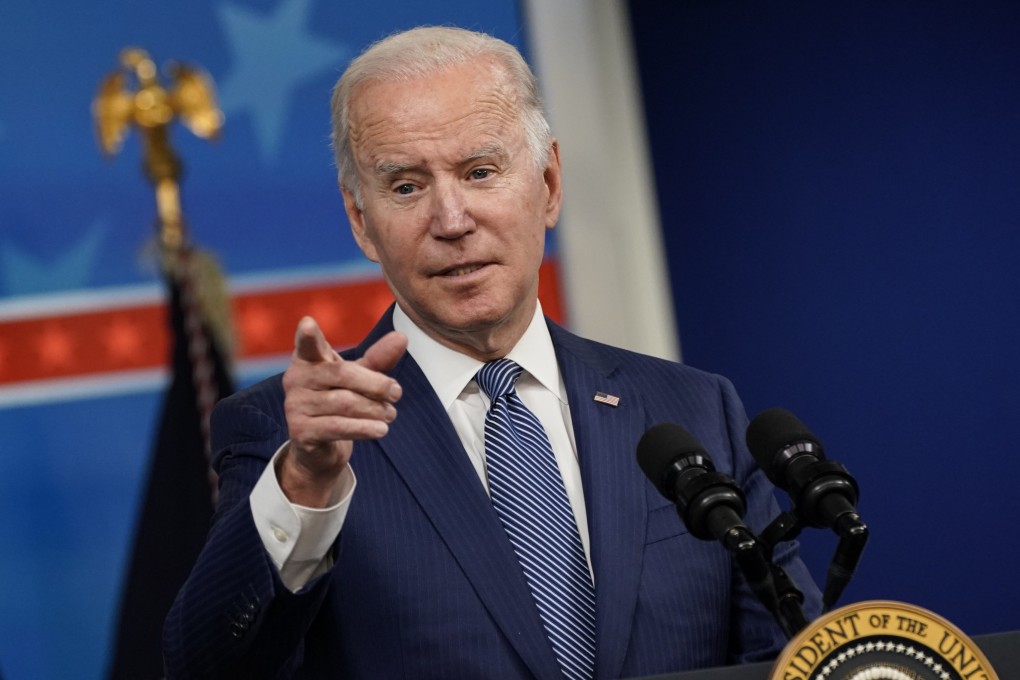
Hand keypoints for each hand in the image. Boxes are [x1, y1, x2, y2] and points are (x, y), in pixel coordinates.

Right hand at [280, 316, 406, 505]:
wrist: (320, 448)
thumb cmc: (339, 401)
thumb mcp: (359, 378)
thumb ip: (378, 359)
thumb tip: (402, 337)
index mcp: (308, 359)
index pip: (308, 345)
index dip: (308, 336)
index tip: (309, 323)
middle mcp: (296, 379)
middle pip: (343, 374)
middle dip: (375, 384)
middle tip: (397, 393)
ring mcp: (295, 406)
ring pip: (344, 402)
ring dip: (375, 409)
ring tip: (390, 414)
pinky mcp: (300, 431)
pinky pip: (338, 427)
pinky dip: (364, 428)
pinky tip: (381, 430)